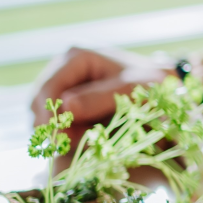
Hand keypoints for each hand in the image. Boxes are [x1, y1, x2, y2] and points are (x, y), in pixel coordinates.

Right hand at [31, 46, 171, 126]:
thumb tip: (66, 107)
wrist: (163, 89)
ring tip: (81, 139)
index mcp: (76, 57)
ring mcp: (64, 84)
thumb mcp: (129, 91)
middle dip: (52, 124)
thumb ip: (98, 99)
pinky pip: (55, 121)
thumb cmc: (149, 85)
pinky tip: (81, 137)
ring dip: (58, 130)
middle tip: (67, 145)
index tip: (58, 139)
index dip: (49, 115)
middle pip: (38, 101)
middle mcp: (64, 68)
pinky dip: (65, 133)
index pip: (48, 89)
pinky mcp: (68, 101)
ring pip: (43, 113)